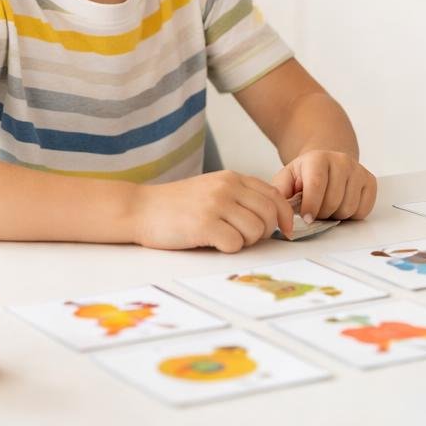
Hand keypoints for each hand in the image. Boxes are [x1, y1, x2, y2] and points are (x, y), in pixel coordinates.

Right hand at [131, 171, 294, 251]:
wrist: (140, 208)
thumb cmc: (176, 204)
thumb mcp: (211, 188)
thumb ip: (239, 196)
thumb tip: (272, 216)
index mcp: (232, 178)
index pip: (274, 195)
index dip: (285, 215)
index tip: (285, 230)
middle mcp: (227, 187)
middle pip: (269, 214)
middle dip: (265, 232)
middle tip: (247, 238)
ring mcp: (216, 205)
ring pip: (255, 230)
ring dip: (245, 241)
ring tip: (225, 238)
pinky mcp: (204, 225)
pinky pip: (235, 244)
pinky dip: (228, 248)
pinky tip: (212, 242)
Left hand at [271, 150, 377, 221]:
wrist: (327, 163)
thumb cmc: (305, 175)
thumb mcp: (286, 178)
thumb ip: (279, 193)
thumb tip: (278, 214)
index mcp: (317, 158)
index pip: (317, 185)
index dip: (311, 206)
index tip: (306, 219)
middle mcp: (341, 161)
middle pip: (333, 201)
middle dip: (322, 214)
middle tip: (315, 211)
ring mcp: (358, 170)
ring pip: (349, 208)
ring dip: (336, 215)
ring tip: (328, 207)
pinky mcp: (370, 181)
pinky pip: (364, 209)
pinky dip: (352, 215)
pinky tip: (342, 205)